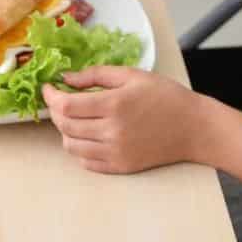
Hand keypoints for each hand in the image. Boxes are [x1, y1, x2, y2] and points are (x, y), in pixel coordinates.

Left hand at [42, 67, 206, 173]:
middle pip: (65, 126)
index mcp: (115, 104)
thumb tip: (66, 79)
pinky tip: (88, 134)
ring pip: (71, 146)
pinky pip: (86, 162)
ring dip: (66, 130)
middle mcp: (112, 131)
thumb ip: (96, 75)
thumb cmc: (165, 96)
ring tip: (76, 117)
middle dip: (56, 111)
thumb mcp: (132, 75)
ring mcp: (116, 153)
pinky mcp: (120, 167)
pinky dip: (79, 148)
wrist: (193, 128)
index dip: (51, 96)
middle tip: (61, 100)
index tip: (48, 88)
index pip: (67, 106)